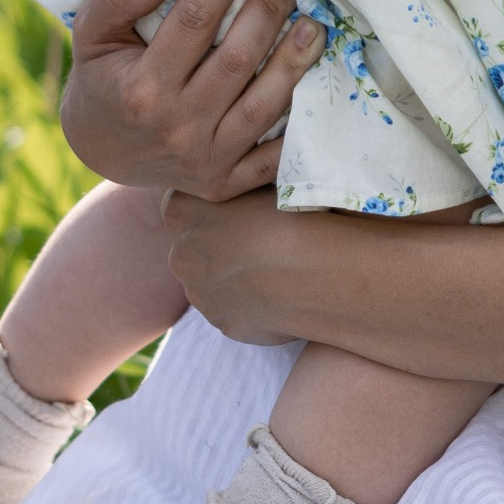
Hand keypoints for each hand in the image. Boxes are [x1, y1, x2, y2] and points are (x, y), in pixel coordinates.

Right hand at [59, 0, 323, 197]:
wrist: (102, 152)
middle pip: (237, 60)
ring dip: (294, 62)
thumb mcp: (90, 35)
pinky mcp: (226, 183)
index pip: (193, 19)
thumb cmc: (102, 80)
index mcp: (142, 88)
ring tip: (313, 25)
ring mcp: (206, 160)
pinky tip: (316, 85)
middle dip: (267, 11)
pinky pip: (274, 157)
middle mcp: (177, 126)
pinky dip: (300, 126)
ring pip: (264, 106)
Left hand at [157, 186, 322, 340]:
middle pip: (194, 246)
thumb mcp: (258, 179)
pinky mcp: (223, 324)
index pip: (184, 203)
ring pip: (212, 281)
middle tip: (264, 238)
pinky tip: (281, 293)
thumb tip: (241, 185)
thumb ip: (236, 185)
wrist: (323, 271)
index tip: (244, 206)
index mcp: (180, 211)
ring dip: (236, 275)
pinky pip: (234, 309)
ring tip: (277, 268)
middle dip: (220, 243)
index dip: (215, 204)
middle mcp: (181, 255)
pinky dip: (252, 302)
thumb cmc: (294, 212)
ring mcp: (199, 295)